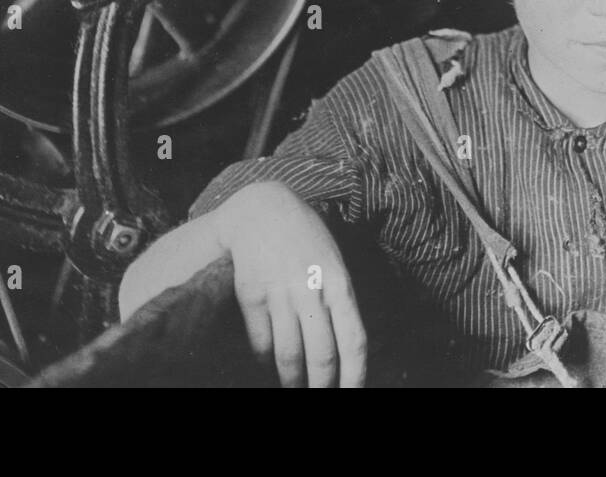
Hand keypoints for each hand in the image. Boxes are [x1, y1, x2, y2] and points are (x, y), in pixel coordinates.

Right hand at [119, 181, 366, 386]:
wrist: (261, 210)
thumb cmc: (304, 239)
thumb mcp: (332, 262)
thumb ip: (338, 300)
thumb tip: (344, 351)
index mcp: (339, 283)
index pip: (354, 341)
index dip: (355, 376)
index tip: (352, 394)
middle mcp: (311, 290)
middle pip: (322, 356)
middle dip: (321, 386)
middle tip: (318, 396)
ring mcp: (280, 293)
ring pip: (289, 356)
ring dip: (292, 381)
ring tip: (294, 388)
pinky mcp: (251, 294)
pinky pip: (260, 343)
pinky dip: (264, 361)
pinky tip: (268, 365)